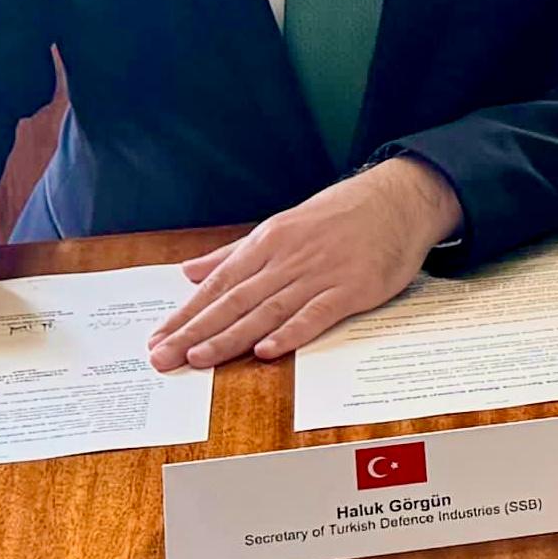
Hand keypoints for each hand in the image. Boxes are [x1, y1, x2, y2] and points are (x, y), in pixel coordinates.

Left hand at [148, 156, 458, 366]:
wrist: (399, 199)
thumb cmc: (340, 215)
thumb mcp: (282, 226)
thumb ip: (234, 253)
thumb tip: (190, 271)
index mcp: (268, 242)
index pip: (218, 284)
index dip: (186, 313)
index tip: (158, 338)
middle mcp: (288, 259)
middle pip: (234, 301)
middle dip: (195, 331)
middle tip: (163, 357)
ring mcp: (320, 274)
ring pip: (267, 311)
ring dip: (231, 337)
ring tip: (198, 358)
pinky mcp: (352, 289)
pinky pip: (316, 314)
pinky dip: (291, 332)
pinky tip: (267, 350)